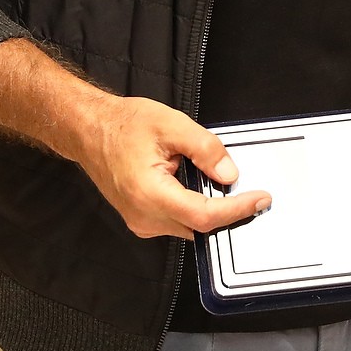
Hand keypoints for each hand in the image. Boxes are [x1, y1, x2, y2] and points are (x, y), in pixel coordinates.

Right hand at [74, 94, 270, 240]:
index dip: (236, 210)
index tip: (260, 200)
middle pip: (199, 226)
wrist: (90, 130)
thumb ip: (205, 149)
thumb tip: (229, 174)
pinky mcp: (141, 219)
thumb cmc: (123, 125)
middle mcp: (144, 216)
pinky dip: (195, 209)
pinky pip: (177, 222)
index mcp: (150, 194)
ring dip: (211, 211)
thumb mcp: (171, 124)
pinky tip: (202, 188)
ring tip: (225, 186)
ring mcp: (141, 222)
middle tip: (253, 194)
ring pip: (189, 227)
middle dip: (229, 212)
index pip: (204, 216)